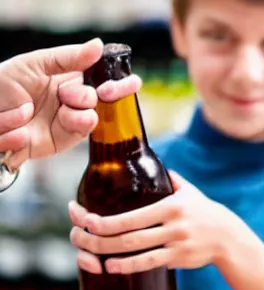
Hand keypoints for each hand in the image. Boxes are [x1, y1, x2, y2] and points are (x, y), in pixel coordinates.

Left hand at [0, 38, 141, 168]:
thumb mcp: (36, 63)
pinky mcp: (69, 137)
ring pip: (95, 114)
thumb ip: (69, 57)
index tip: (121, 84)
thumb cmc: (5, 86)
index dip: (119, 81)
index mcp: (71, 75)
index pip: (105, 75)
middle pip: (105, 96)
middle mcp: (75, 96)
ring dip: (80, 110)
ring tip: (61, 107)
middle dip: (93, 94)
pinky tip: (63, 119)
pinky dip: (77, 123)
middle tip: (77, 95)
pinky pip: (84, 130)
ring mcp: (74, 117)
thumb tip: (98, 46)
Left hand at [68, 172, 245, 273]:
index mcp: (171, 205)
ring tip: (94, 258)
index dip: (106, 220)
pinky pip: (152, 263)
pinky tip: (115, 267)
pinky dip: (132, 266)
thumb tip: (150, 161)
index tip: (87, 221)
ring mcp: (177, 243)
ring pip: (139, 251)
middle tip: (81, 239)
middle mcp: (173, 224)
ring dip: (113, 256)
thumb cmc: (204, 211)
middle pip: (130, 235)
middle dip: (102, 239)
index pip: (132, 215)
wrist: (228, 236)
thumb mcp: (189, 191)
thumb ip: (169, 179)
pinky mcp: (180, 258)